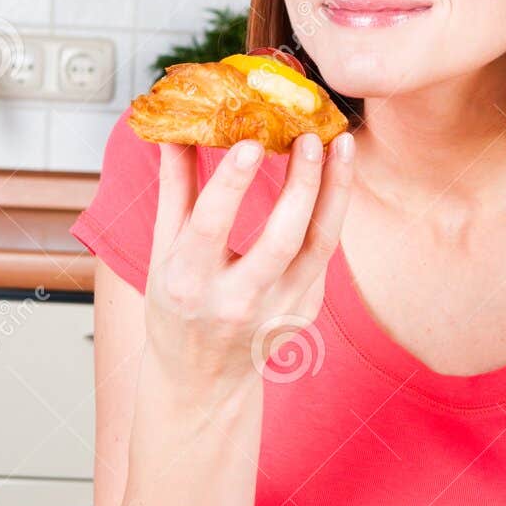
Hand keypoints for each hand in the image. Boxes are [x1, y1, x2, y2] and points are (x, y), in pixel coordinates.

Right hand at [144, 130, 353, 393]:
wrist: (202, 379)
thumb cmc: (176, 308)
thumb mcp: (163, 252)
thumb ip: (174, 188)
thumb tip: (174, 127)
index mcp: (189, 281)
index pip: (212, 225)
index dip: (233, 182)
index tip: (252, 141)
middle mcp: (236, 300)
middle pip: (282, 238)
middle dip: (302, 183)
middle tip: (311, 136)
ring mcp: (277, 311)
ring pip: (319, 244)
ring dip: (336, 191)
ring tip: (342, 146)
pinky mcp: (305, 312)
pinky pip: (323, 255)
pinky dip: (331, 212)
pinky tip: (337, 176)